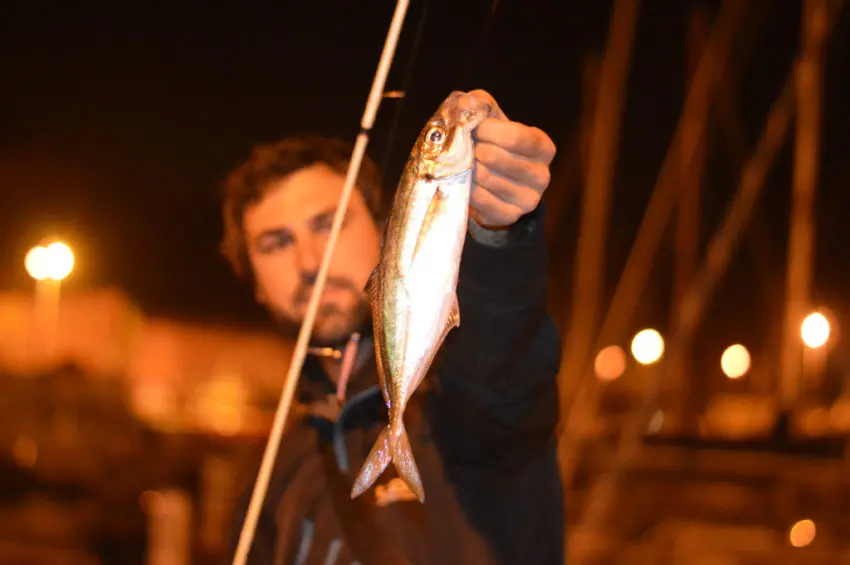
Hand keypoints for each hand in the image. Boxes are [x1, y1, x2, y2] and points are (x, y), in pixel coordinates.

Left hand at [466, 89, 556, 228]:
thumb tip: (466, 102)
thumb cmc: (495, 146)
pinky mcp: (511, 215)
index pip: (518, 137)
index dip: (491, 131)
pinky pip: (480, 199)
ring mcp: (528, 199)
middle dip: (474, 150)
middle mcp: (542, 175)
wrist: (494, 186)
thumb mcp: (494, 121)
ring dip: (467, 168)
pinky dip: (467, 187)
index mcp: (543, 147)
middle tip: (467, 148)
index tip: (475, 129)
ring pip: (485, 178)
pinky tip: (467, 181)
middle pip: (497, 158)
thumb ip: (482, 105)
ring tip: (465, 164)